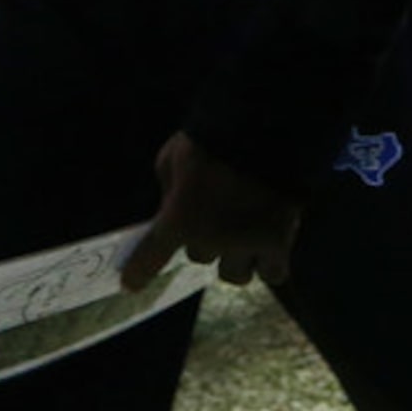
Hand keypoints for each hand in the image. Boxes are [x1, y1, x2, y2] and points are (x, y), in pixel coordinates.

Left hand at [119, 132, 302, 291]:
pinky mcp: (279, 241)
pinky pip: (273, 273)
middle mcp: (210, 240)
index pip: (149, 259)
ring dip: (235, 259)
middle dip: (204, 240)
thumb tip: (173, 207)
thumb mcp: (172, 158)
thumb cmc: (210, 139)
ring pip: (236, 275)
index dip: (138, 273)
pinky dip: (270, 264)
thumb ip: (169, 189)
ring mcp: (246, 244)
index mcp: (179, 219)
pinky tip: (272, 249)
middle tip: (215, 219)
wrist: (264, 127)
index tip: (132, 283)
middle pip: (200, 258)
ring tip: (246, 238)